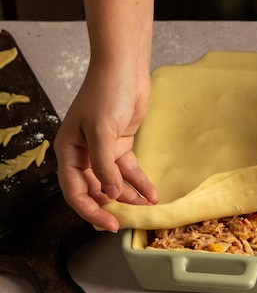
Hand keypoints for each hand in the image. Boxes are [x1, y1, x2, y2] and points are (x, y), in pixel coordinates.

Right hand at [54, 63, 158, 231]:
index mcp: (69, 151)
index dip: (90, 210)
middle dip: (111, 206)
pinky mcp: (120, 144)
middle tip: (128, 221)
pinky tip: (153, 194)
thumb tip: (111, 193)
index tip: (109, 224)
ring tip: (147, 205)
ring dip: (130, 196)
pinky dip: (140, 182)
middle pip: (94, 189)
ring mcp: (102, 150)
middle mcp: (83, 153)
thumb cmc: (106, 93)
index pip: (74, 191)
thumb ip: (104, 165)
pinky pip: (129, 170)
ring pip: (114, 182)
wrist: (124, 68)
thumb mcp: (102, 130)